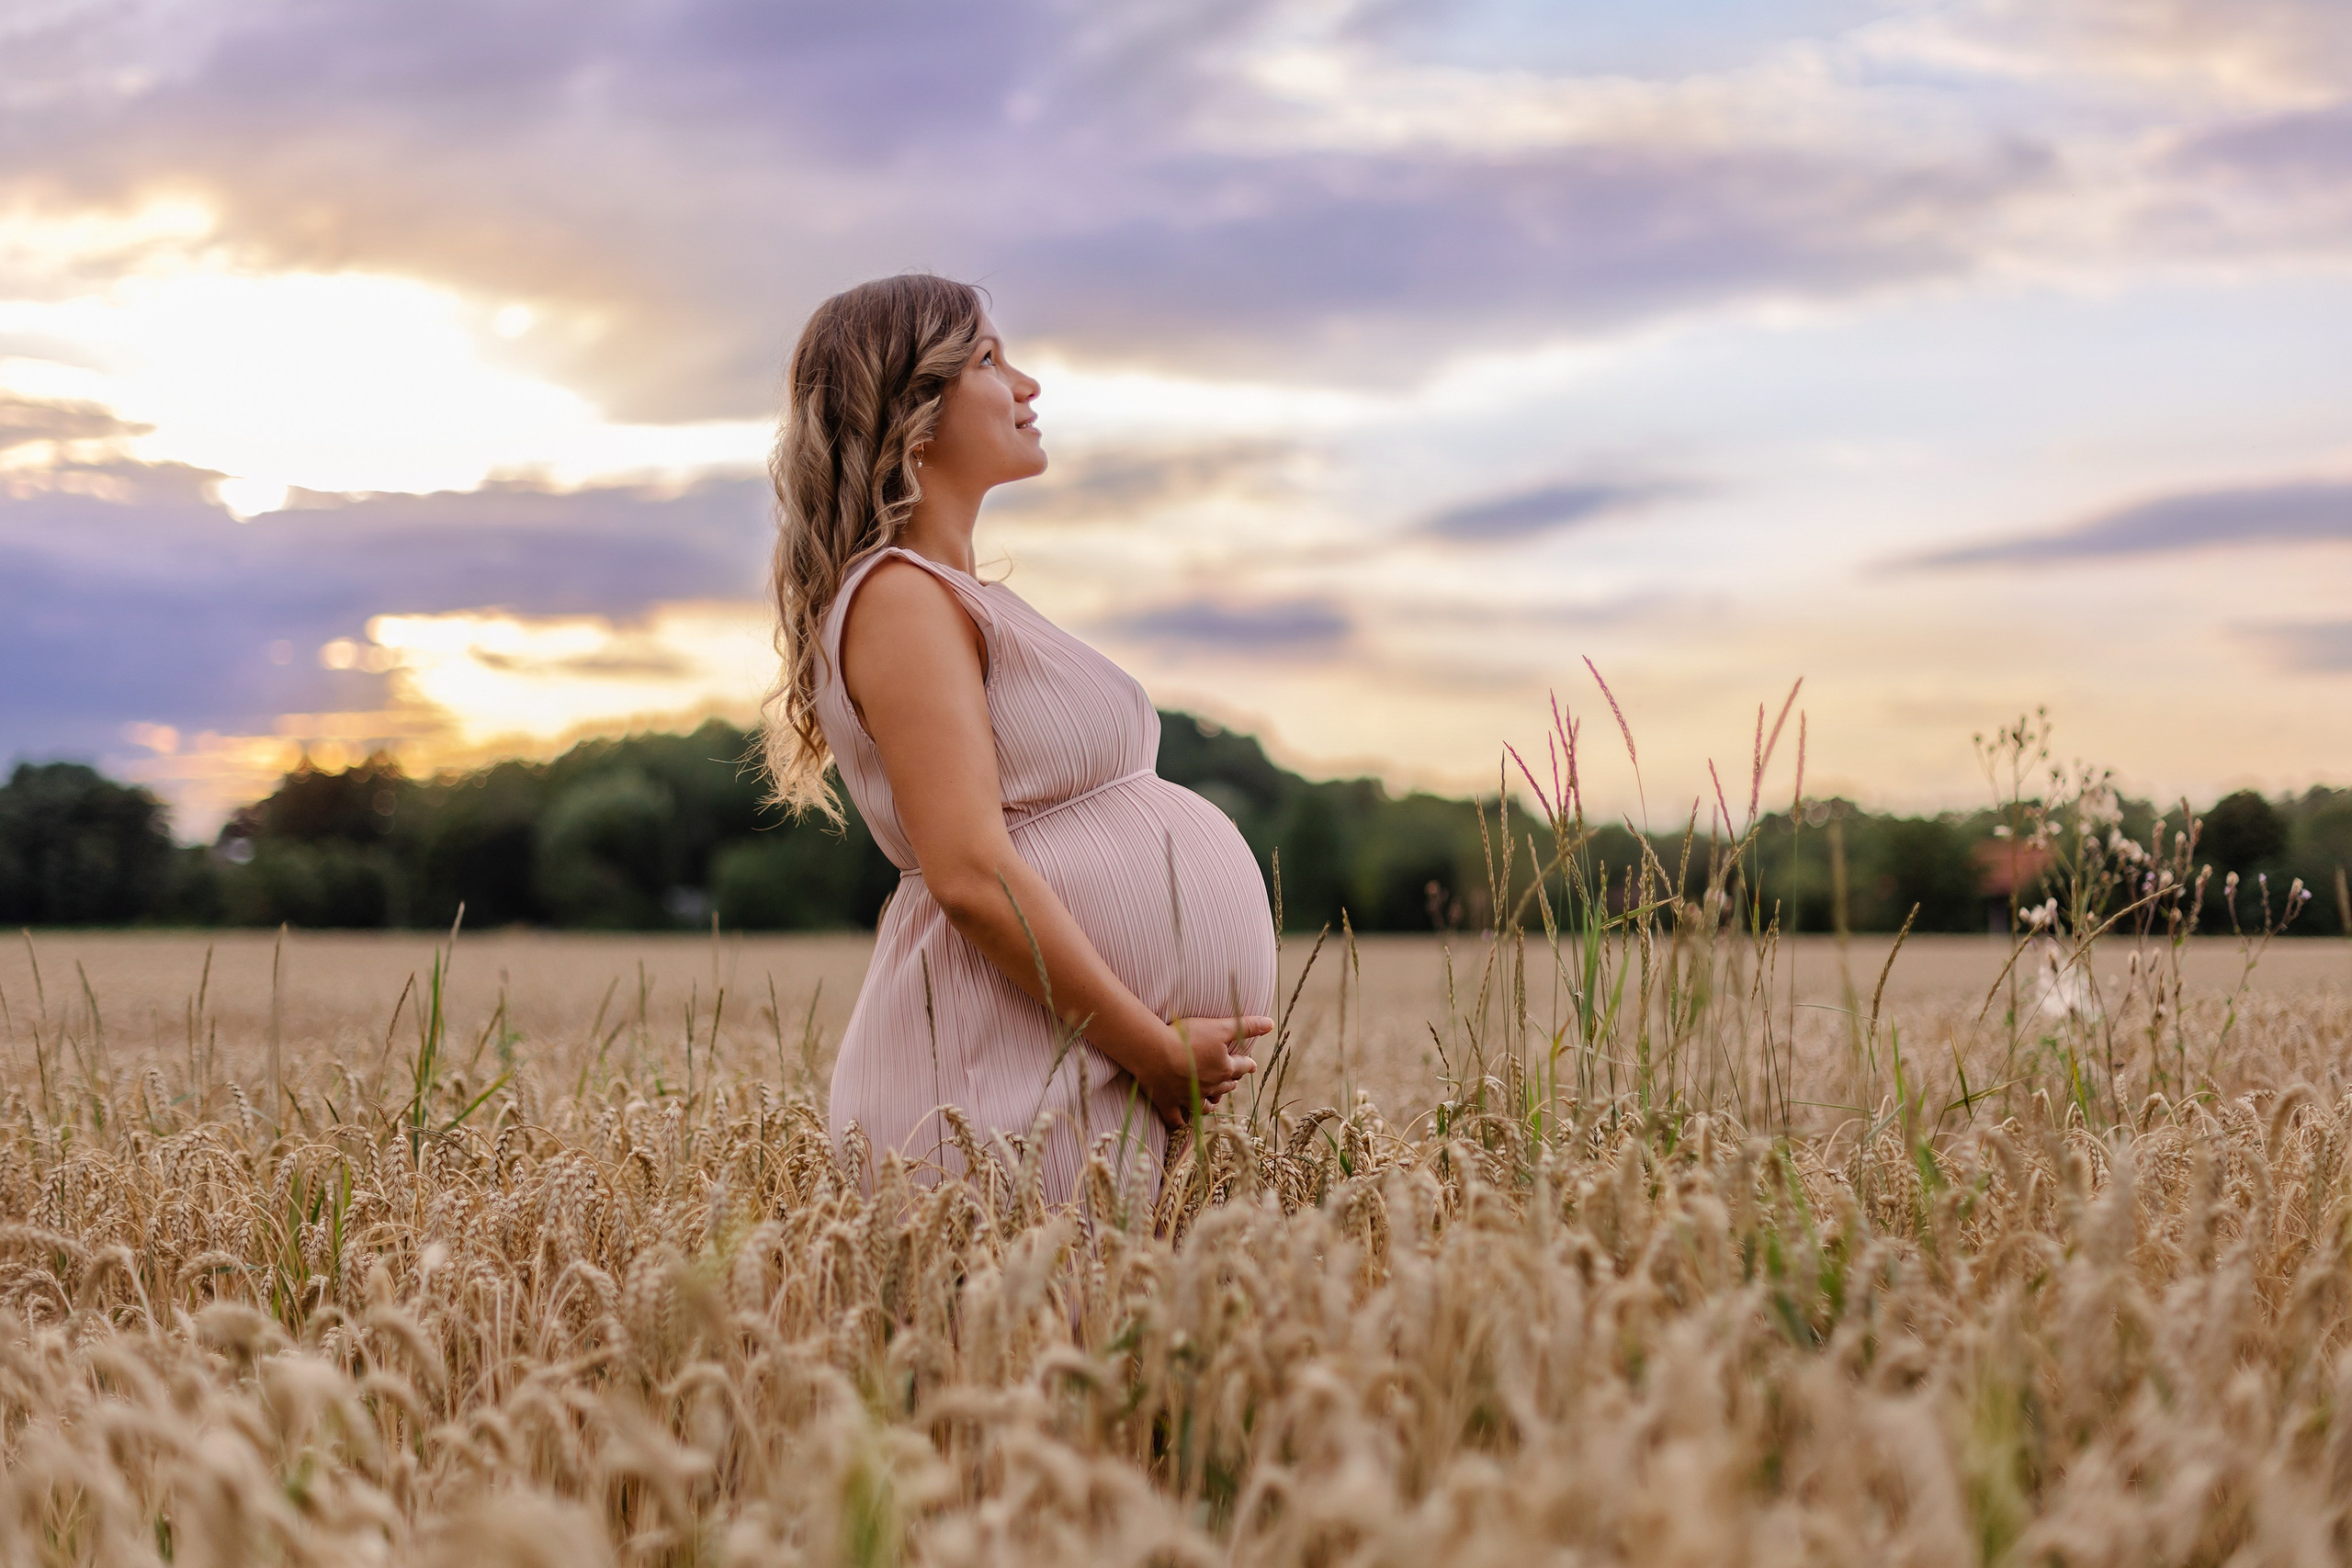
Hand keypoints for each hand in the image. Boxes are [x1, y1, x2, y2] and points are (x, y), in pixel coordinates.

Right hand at [1142, 1015, 1271, 1127]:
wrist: (1155, 1054)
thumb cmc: (1188, 1038)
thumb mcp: (1220, 1027)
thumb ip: (1246, 1026)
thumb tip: (1270, 1024)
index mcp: (1224, 1068)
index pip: (1241, 1066)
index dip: (1247, 1064)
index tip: (1251, 1065)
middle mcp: (1211, 1086)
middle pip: (1225, 1086)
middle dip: (1230, 1082)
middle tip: (1233, 1080)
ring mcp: (1190, 1098)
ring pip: (1206, 1105)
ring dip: (1212, 1103)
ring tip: (1214, 1102)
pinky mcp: (1169, 1104)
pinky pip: (1177, 1120)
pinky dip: (1181, 1124)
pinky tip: (1184, 1126)